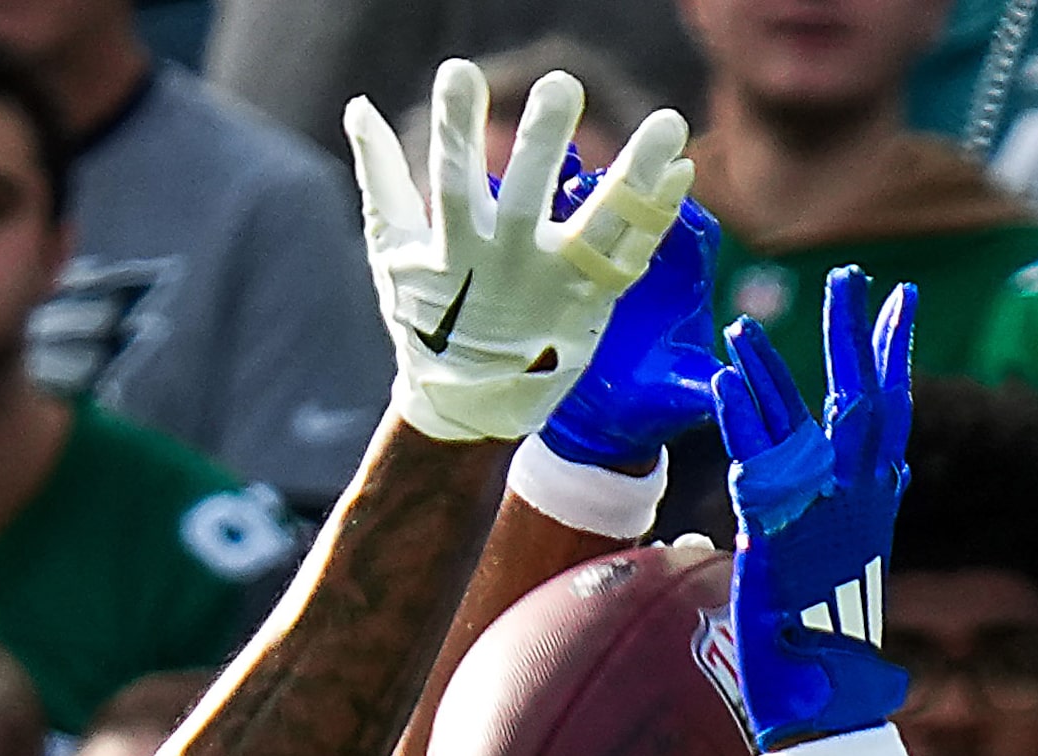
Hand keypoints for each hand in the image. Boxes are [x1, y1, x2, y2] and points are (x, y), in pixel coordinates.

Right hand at [346, 60, 692, 442]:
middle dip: (542, 138)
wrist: (469, 404)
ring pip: (599, 222)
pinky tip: (679, 170)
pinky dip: (657, 213)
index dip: (454, 125)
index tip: (457, 71)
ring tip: (667, 121)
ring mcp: (554, 283)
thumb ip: (381, 178)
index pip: (450, 177)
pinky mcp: (592, 300)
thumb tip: (358, 107)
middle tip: (561, 82)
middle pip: (527, 194)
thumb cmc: (427, 318)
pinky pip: (631, 254)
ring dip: (635, 171)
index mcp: (454, 248)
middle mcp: (507, 263)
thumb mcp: (393, 253)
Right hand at [540, 187, 723, 467]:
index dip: (680, 213)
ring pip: (599, 207)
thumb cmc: (648, 409)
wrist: (601, 422)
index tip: (660, 200)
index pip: (694, 232)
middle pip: (644, 208)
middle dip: (626, 188)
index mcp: (686, 285)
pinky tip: (523, 192)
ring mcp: (607, 260)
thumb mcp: (678, 401)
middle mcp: (649, 262)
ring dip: (583, 189)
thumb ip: (699, 389)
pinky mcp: (569, 264)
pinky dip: (544, 207)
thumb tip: (724, 383)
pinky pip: (557, 226)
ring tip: (563, 179)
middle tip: (601, 181)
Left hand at [708, 268, 917, 750]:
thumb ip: (873, 506)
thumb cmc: (835, 635)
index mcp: (875, 499)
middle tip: (851, 279)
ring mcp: (819, 511)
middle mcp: (857, 497)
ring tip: (745, 326)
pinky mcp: (776, 528)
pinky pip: (754, 458)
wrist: (822, 694)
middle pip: (859, 397)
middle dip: (853, 334)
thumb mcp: (859, 558)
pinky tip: (722, 379)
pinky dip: (738, 414)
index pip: (892, 410)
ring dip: (771, 369)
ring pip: (797, 420)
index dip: (893, 354)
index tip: (897, 302)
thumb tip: (897, 471)